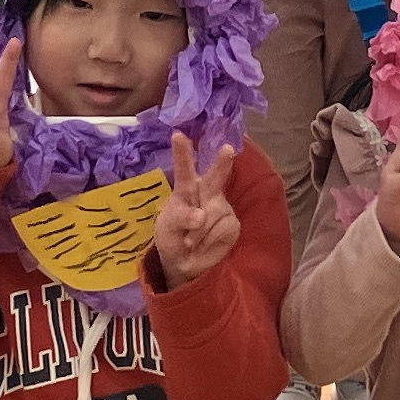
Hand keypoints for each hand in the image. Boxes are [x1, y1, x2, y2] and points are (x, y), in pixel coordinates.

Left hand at [150, 130, 240, 286]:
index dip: (182, 153)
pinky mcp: (232, 223)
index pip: (184, 169)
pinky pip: (222, 228)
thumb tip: (201, 216)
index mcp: (186, 188)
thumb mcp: (167, 226)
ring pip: (214, 212)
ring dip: (199, 231)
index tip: (177, 135)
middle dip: (222, 164)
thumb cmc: (173, 237)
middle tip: (228, 150)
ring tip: (190, 241)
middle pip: (215, 177)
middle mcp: (206, 192)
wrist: (185, 264)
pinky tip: (204, 243)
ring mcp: (221, 206)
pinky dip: (209, 239)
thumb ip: (181, 217)